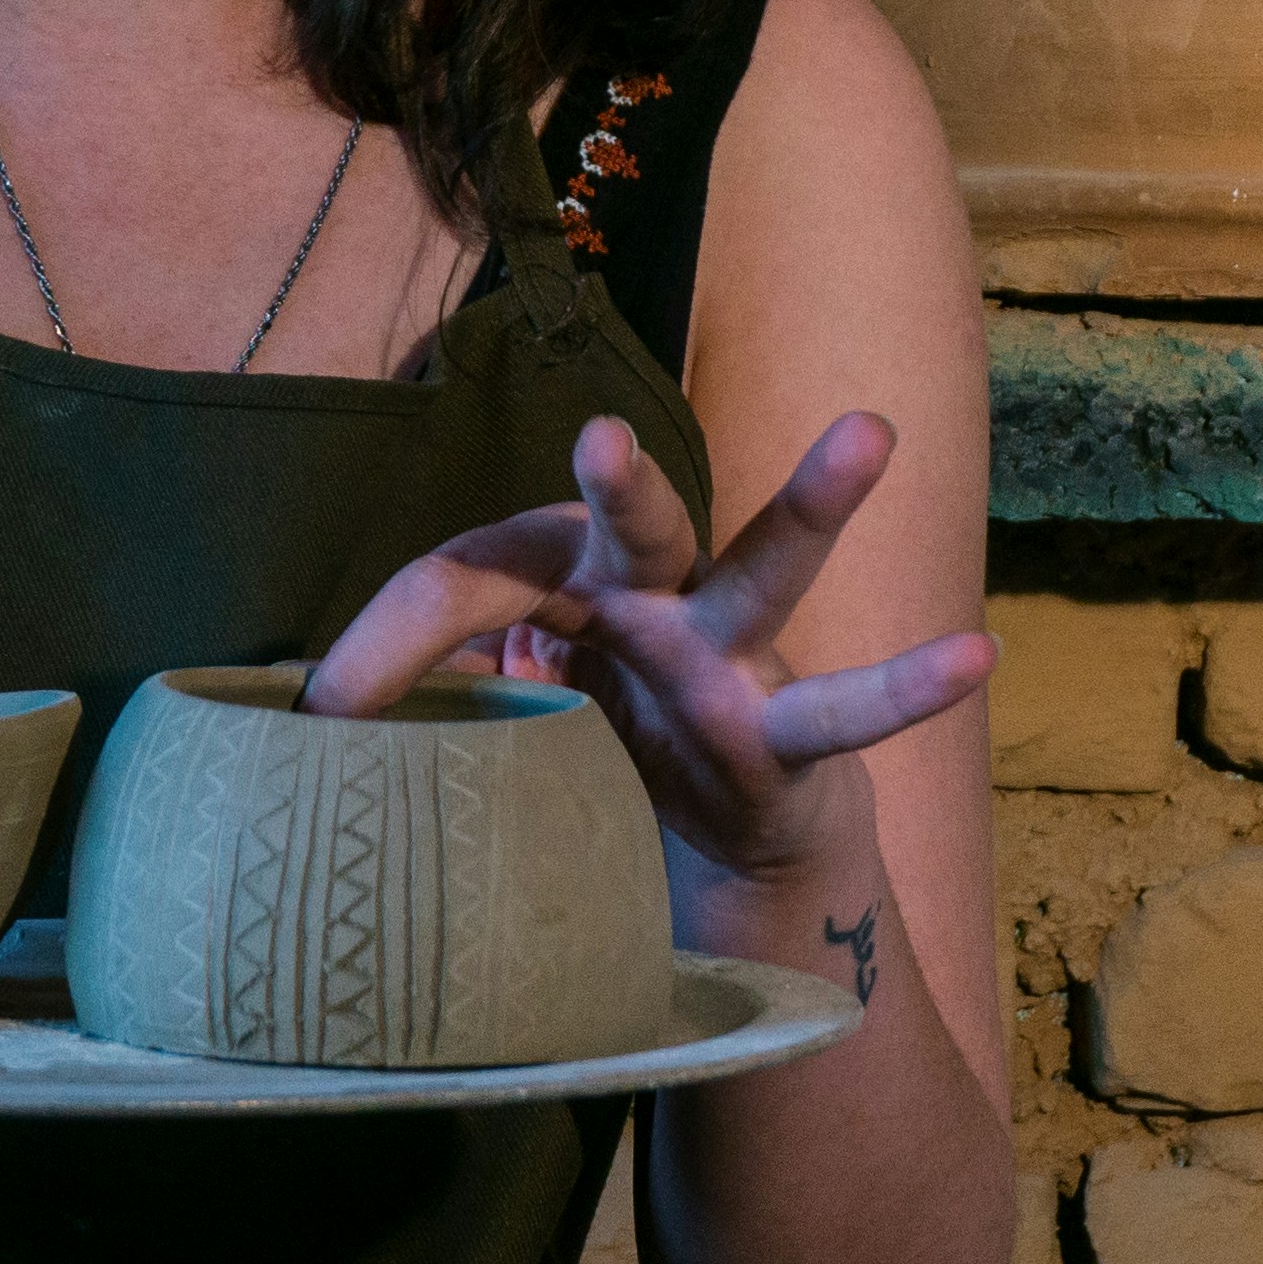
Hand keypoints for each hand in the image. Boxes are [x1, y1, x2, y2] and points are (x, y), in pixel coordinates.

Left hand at [309, 412, 992, 886]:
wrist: (716, 831)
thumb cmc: (590, 741)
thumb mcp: (486, 721)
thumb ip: (413, 710)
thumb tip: (288, 736)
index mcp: (556, 578)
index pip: (464, 579)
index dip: (394, 641)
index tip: (322, 711)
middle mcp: (650, 591)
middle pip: (627, 519)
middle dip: (618, 482)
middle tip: (597, 436)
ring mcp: (732, 650)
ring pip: (765, 565)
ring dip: (813, 505)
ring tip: (868, 432)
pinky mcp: (788, 726)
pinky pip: (849, 708)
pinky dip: (909, 687)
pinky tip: (974, 658)